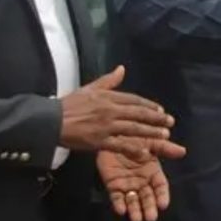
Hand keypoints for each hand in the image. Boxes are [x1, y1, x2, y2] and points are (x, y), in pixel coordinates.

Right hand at [60, 66, 180, 159]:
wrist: (50, 121)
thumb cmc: (69, 105)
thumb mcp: (90, 88)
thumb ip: (108, 80)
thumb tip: (122, 68)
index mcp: (108, 97)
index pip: (134, 100)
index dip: (150, 106)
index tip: (161, 110)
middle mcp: (110, 110)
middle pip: (138, 114)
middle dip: (156, 118)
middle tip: (170, 123)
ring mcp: (105, 126)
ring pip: (133, 128)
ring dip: (150, 132)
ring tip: (164, 136)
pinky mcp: (99, 141)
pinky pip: (120, 145)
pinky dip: (133, 149)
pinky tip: (144, 152)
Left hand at [97, 145, 182, 220]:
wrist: (114, 134)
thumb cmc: (136, 138)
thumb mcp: (152, 141)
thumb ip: (165, 148)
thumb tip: (182, 151)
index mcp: (153, 172)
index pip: (160, 187)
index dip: (162, 195)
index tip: (163, 205)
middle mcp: (141, 181)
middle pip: (147, 197)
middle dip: (149, 208)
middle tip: (150, 218)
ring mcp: (127, 184)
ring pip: (132, 200)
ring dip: (135, 210)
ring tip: (137, 220)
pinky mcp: (113, 185)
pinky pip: (116, 197)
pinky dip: (119, 204)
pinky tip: (121, 210)